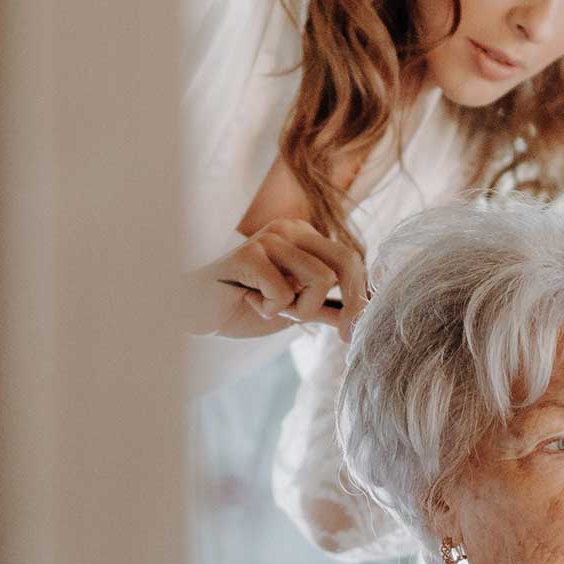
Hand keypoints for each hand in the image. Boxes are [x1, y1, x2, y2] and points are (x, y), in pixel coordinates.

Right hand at [186, 218, 368, 342]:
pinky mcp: (248, 254)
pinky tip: (251, 303)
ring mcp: (269, 238)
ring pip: (321, 280)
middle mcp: (291, 229)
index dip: (359, 299)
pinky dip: (271, 310)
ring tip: (272, 308)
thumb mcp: (296, 308)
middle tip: (336, 332)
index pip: (351, 260)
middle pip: (346, 263)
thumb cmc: (243, 306)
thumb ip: (328, 307)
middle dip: (347, 305)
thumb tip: (367, 314)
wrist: (196, 311)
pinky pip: (284, 292)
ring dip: (300, 309)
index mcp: (305, 236)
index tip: (351, 334)